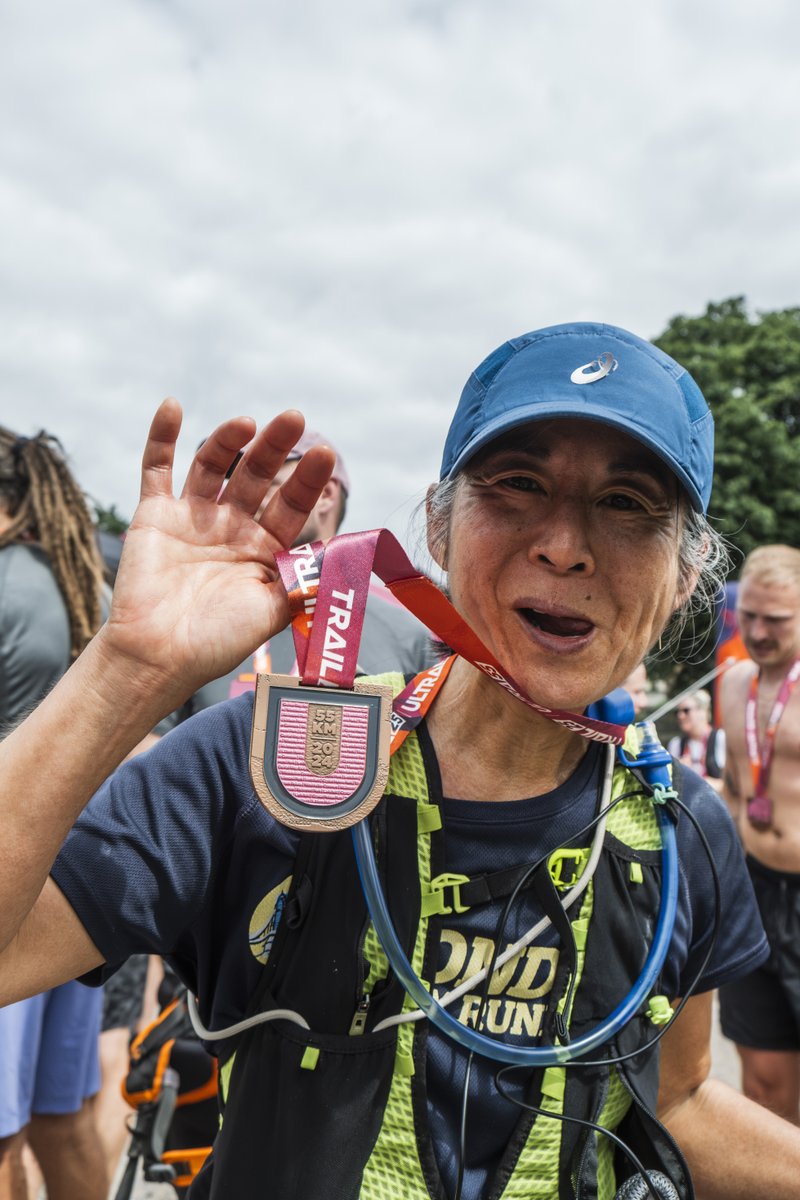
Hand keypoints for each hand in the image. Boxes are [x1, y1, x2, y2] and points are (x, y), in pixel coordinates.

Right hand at [101, 399, 333, 704]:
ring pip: (213, 465)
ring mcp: (193, 518)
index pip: (293, 504)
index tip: (326, 455)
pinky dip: (161, 437)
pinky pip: (156, 469)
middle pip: (257, 476)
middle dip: (276, 448)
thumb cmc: (219, 641)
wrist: (159, 657)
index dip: (309, 480)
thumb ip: (306, 579)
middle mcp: (232, 527)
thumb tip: (348, 556)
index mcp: (264, 549)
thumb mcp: (275, 611)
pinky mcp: (155, 515)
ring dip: (228, 439)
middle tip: (294, 418)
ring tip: (247, 422)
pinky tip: (173, 406)